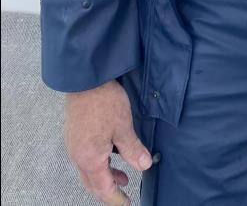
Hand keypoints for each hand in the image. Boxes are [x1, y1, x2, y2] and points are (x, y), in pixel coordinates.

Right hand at [64, 80, 152, 204]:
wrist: (86, 81)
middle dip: (109, 191)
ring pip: (88, 172)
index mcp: (90, 159)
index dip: (116, 200)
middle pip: (92, 184)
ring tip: (122, 177)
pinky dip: (98, 165)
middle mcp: (78, 157)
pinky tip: (110, 156)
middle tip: (124, 196)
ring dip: (105, 178)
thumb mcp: (124, 127)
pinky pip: (85, 159)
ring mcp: (74, 147)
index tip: (126, 205)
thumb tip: (145, 166)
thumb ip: (133, 150)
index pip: (104, 189)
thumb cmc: (104, 102)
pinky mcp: (74, 136)